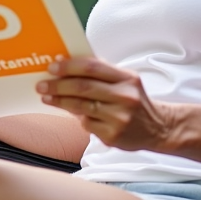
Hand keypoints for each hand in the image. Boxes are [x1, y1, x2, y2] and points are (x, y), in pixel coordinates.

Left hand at [36, 57, 172, 150]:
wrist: (159, 128)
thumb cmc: (134, 100)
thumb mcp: (125, 81)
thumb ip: (100, 73)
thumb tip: (64, 63)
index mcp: (127, 79)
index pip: (93, 67)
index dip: (69, 66)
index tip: (52, 66)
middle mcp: (125, 97)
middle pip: (83, 88)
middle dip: (58, 86)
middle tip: (41, 85)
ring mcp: (120, 118)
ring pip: (81, 107)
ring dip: (60, 102)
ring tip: (47, 98)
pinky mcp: (114, 136)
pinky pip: (87, 124)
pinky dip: (78, 118)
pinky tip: (74, 114)